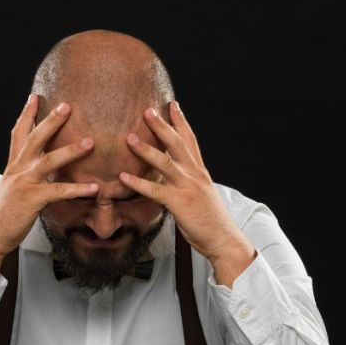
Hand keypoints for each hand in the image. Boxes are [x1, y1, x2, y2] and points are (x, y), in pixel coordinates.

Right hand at [0, 96, 97, 281]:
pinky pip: (58, 191)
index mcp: (13, 166)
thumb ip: (25, 178)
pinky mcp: (32, 199)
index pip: (18, 133)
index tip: (34, 97)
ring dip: (72, 150)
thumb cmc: (3, 216)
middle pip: (35, 137)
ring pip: (49, 160)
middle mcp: (18, 169)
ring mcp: (25, 183)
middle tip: (67, 105)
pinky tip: (94, 188)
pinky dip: (78, 189)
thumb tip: (40, 174)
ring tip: (91, 142)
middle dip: (51, 120)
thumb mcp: (13, 190)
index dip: (26, 114)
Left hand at [118, 101, 255, 283]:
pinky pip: (155, 190)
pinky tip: (122, 177)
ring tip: (129, 137)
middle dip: (162, 125)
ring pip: (164, 162)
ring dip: (146, 149)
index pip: (190, 140)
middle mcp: (195, 174)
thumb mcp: (202, 195)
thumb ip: (190, 183)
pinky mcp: (179, 203)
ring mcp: (187, 187)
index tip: (172, 104)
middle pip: (177, 143)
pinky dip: (138, 183)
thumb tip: (177, 179)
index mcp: (200, 172)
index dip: (181, 121)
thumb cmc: (211, 221)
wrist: (224, 239)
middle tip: (147, 110)